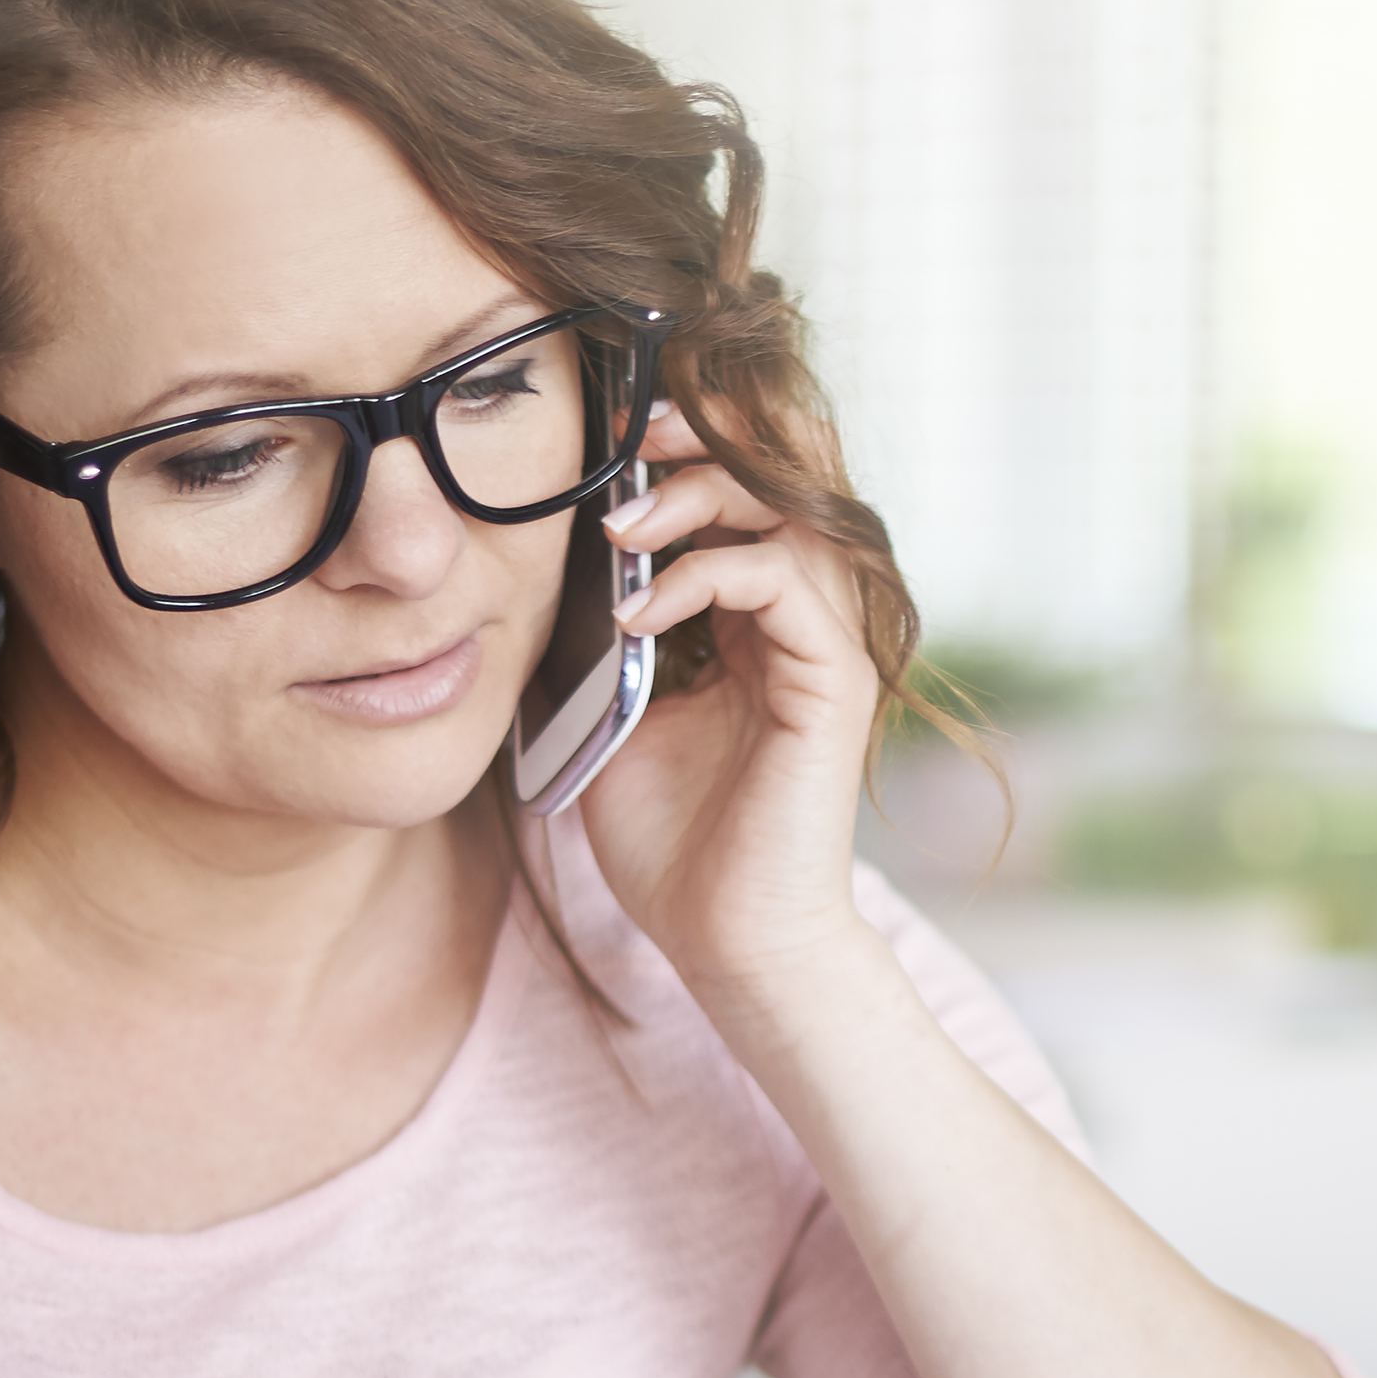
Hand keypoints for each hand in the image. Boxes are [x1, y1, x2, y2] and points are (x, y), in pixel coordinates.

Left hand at [571, 405, 885, 1012]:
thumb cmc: (673, 844)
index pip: (743, 493)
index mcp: (757, 619)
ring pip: (789, 508)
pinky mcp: (835, 681)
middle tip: (631, 436)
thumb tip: (540, 560)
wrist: (726, 941)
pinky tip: (640, 610)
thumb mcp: (610, 713)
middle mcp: (804, 618)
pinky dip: (707, 575)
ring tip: (622, 525)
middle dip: (708, 435)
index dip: (685, 448)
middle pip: (786, 472)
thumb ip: (597, 636)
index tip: (607, 444)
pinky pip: (782, 580)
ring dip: (698, 497)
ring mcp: (826, 646)